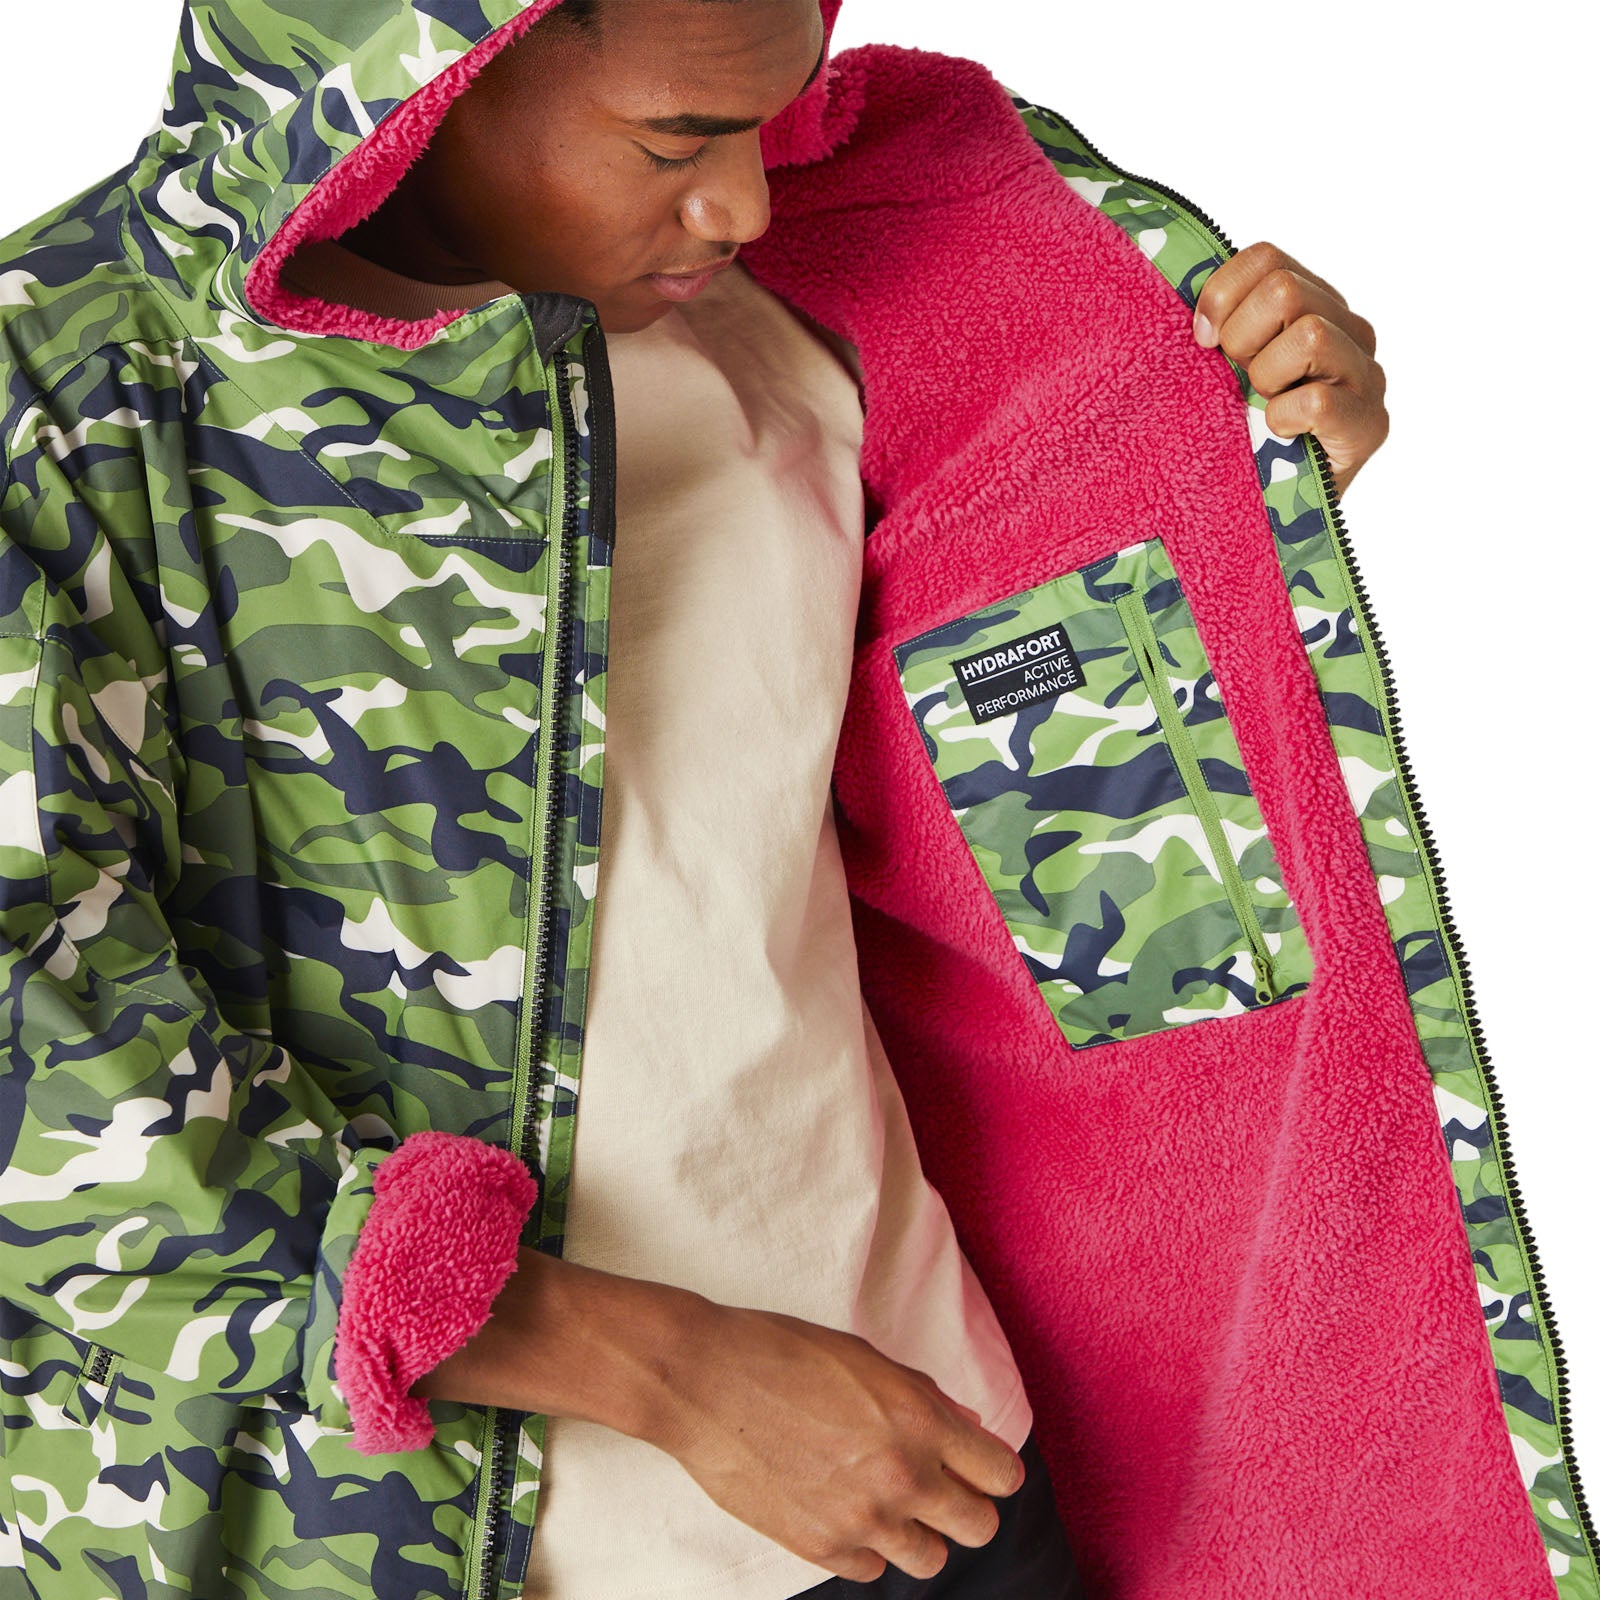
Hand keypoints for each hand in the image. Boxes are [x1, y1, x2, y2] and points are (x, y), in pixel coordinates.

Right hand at [638, 1296, 1026, 1584]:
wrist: (705, 1380)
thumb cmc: (782, 1353)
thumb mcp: (865, 1358)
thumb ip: (923, 1397)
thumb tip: (968, 1428)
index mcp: (919, 1418)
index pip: (1001, 1474)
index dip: (992, 1471)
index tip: (975, 1466)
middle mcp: (901, 1474)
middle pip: (979, 1527)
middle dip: (965, 1507)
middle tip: (936, 1487)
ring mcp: (862, 1517)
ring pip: (931, 1560)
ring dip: (917, 1532)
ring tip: (885, 1500)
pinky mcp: (820, 1547)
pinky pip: (872, 1570)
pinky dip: (866, 1547)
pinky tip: (842, 1508)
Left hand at [1192, 240, 1387, 500]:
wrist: (1261, 511)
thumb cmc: (1235, 434)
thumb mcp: (1219, 369)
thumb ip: (1217, 323)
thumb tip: (1172, 285)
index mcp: (1312, 304)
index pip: (1266, 259)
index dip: (1221, 296)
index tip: (1199, 343)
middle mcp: (1348, 330)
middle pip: (1283, 290)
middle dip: (1241, 339)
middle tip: (1236, 382)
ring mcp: (1365, 376)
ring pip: (1308, 334)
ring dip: (1265, 378)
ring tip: (1260, 407)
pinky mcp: (1369, 424)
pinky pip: (1319, 398)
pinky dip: (1284, 416)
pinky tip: (1276, 433)